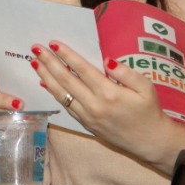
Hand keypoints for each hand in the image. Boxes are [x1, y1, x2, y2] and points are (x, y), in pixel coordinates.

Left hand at [29, 41, 184, 168]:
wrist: (149, 141)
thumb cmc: (149, 111)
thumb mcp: (146, 88)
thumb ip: (126, 73)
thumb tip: (106, 60)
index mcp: (109, 93)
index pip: (82, 70)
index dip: (67, 55)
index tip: (54, 43)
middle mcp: (94, 105)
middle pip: (66, 80)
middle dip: (49, 63)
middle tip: (35, 49)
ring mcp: (87, 116)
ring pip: (61, 94)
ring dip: (46, 77)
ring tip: (34, 63)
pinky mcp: (85, 124)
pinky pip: (65, 106)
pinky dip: (53, 93)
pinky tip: (45, 83)